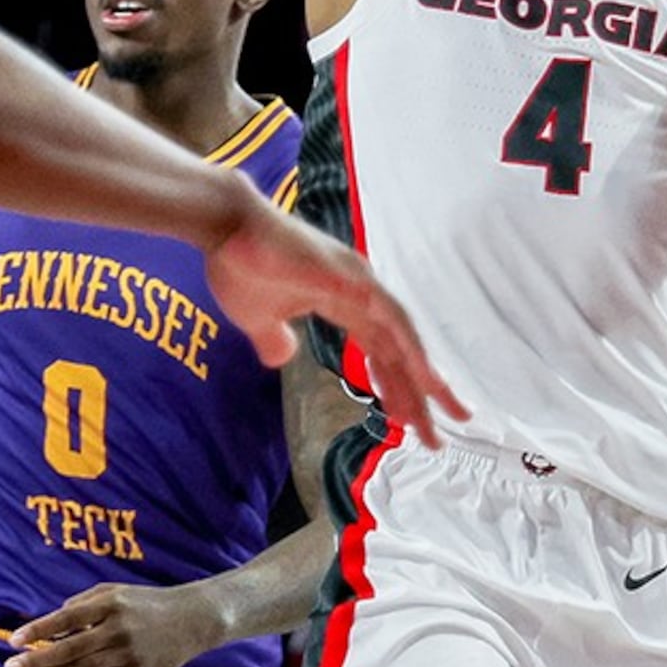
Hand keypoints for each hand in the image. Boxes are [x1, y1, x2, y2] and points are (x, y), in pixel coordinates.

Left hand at [6, 582, 218, 666]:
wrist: (193, 618)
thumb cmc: (147, 602)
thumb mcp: (116, 592)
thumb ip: (83, 604)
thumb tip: (52, 623)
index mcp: (108, 603)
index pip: (65, 619)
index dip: (38, 630)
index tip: (14, 641)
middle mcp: (116, 628)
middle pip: (69, 649)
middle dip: (36, 659)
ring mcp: (128, 652)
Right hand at [201, 196, 469, 443]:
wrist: (224, 228)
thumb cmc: (240, 267)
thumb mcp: (259, 321)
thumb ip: (274, 340)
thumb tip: (281, 357)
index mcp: (344, 303)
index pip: (382, 353)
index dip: (398, 389)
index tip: (411, 426)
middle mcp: (360, 292)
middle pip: (401, 350)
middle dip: (421, 394)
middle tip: (439, 437)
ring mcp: (358, 281)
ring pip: (403, 336)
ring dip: (424, 374)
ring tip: (442, 409)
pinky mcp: (350, 275)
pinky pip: (389, 315)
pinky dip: (409, 343)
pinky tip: (424, 372)